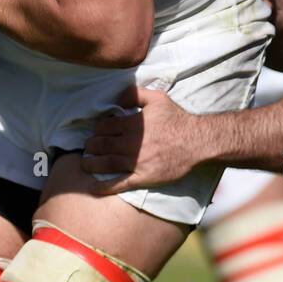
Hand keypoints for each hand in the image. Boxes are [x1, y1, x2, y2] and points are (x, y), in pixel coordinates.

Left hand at [81, 85, 206, 192]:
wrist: (196, 142)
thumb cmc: (176, 119)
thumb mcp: (157, 98)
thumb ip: (135, 94)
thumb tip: (116, 97)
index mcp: (132, 125)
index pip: (104, 126)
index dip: (97, 128)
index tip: (97, 130)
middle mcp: (131, 144)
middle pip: (101, 145)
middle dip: (91, 145)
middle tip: (88, 146)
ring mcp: (136, 162)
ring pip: (105, 163)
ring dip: (91, 163)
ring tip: (86, 163)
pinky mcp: (143, 177)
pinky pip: (119, 184)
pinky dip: (104, 187)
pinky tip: (92, 188)